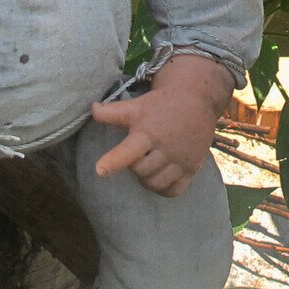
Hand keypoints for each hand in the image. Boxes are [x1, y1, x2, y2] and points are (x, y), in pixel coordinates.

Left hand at [90, 54, 231, 196]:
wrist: (198, 98)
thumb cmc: (162, 103)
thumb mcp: (136, 106)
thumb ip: (112, 112)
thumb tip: (91, 109)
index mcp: (148, 132)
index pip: (128, 151)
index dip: (114, 161)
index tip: (100, 170)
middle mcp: (165, 148)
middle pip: (140, 171)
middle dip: (133, 166)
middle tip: (137, 155)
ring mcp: (181, 160)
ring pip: (156, 183)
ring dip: (146, 179)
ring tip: (147, 167)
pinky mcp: (192, 168)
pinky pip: (173, 190)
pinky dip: (162, 189)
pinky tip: (159, 177)